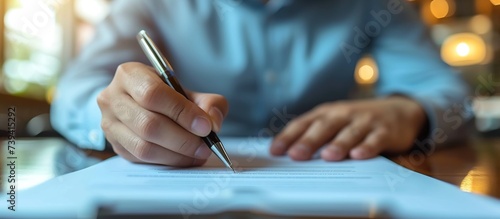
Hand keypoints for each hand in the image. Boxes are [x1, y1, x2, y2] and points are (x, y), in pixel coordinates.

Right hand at [97, 62, 227, 165]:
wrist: (141, 103)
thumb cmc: (166, 95)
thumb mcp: (187, 90)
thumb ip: (207, 102)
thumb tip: (213, 122)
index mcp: (129, 74)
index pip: (153, 94)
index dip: (182, 112)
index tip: (206, 126)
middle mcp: (113, 98)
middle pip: (148, 124)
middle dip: (183, 139)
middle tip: (206, 145)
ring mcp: (110, 125)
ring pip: (144, 147)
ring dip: (177, 154)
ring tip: (199, 153)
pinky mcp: (115, 146)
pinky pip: (142, 160)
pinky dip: (169, 161)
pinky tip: (185, 158)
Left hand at [270, 96, 425, 160]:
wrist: (398, 111)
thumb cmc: (356, 121)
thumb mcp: (334, 123)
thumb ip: (314, 134)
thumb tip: (287, 154)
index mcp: (326, 113)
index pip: (303, 124)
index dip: (288, 137)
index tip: (275, 151)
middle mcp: (343, 114)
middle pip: (324, 127)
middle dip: (309, 141)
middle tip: (296, 155)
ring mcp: (364, 121)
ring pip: (349, 133)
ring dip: (339, 144)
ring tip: (328, 156)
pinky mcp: (384, 130)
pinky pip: (375, 139)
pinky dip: (368, 146)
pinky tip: (359, 155)